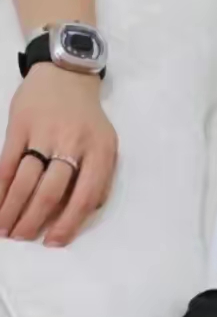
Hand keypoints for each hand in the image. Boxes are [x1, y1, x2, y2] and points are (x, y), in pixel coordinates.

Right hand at [0, 63, 117, 246]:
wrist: (66, 73)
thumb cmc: (87, 116)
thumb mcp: (105, 142)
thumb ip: (100, 175)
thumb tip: (87, 211)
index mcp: (100, 151)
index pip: (84, 196)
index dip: (68, 223)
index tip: (53, 242)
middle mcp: (73, 143)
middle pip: (50, 191)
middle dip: (33, 220)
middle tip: (21, 238)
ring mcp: (44, 134)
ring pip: (26, 180)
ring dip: (12, 208)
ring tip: (4, 229)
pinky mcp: (20, 126)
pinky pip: (7, 163)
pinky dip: (0, 186)